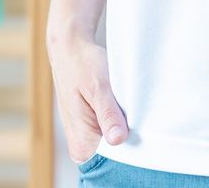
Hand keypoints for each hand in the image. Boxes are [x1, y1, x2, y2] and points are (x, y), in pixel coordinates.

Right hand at [48, 31, 129, 163]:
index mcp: (82, 144)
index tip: (139, 127)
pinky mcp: (91, 129)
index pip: (114, 161)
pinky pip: (111, 132)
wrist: (70, 48)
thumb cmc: (82, 64)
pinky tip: (123, 107)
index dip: (131, 146)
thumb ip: (108, 114)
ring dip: (126, 126)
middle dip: (130, 136)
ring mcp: (86, 139)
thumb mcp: (98, 86)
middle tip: (135, 112)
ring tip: (127, 106)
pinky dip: (121, 121)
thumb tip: (118, 139)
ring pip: (116, 142)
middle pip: (116, 154)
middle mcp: (81, 147)